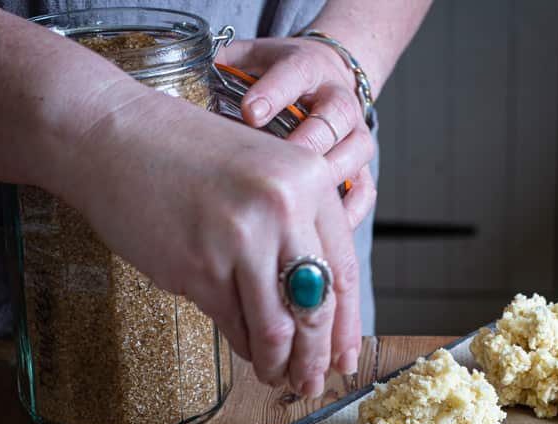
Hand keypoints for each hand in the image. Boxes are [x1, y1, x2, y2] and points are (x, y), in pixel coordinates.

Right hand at [58, 84, 360, 396]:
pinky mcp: (199, 268)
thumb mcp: (263, 173)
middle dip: (316, 358)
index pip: (345, 272)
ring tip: (279, 378)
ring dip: (280, 365)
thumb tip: (318, 305)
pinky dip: (247, 349)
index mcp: (309, 180)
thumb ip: (298, 227)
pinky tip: (250, 355)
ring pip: (277, 329)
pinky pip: (236, 327)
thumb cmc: (188, 156)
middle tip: (313, 383)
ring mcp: (240, 240)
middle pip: (317, 309)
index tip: (346, 359)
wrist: (114, 137)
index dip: (348, 326)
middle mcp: (283, 209)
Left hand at [220, 37, 376, 228]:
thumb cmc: (279, 77)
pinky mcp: (364, 167)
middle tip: (277, 171)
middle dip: (305, 144)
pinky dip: (346, 213)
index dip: (274, 93)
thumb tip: (194, 95)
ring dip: (326, 182)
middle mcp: (338, 99)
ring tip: (297, 205)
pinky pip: (364, 193)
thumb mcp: (251, 60)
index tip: (251, 113)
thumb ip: (227, 70)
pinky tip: (320, 228)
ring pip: (353, 156)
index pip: (295, 74)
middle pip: (332, 119)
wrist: (326, 79)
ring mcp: (355, 135)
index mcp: (308, 68)